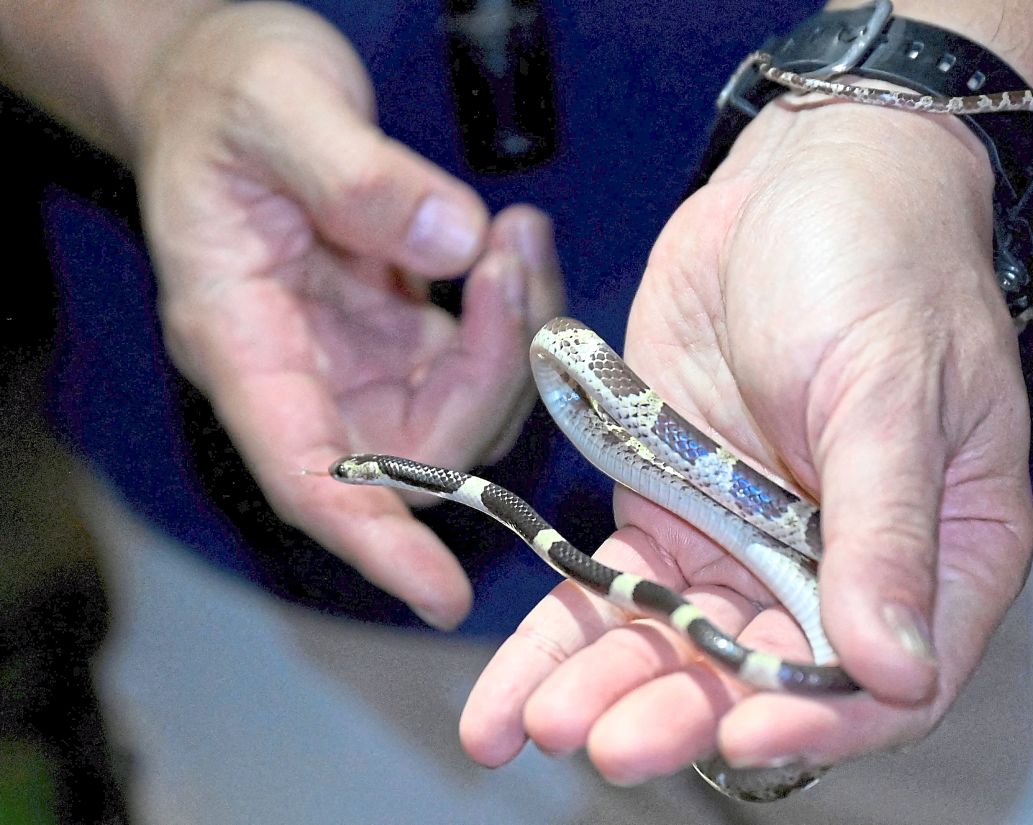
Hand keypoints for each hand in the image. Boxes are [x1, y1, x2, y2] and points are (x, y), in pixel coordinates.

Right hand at [134, 2, 562, 627]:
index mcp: (243, 342)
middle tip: (513, 257)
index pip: (307, 475)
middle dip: (490, 371)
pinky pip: (475, 357)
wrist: (227, 78)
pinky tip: (511, 242)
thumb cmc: (227, 92)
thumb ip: (360, 175)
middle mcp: (304, 370)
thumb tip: (457, 244)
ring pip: (461, 406)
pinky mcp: (396, 328)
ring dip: (512, 336)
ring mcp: (357, 354)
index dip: (373, 541)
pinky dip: (510, 313)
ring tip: (517, 234)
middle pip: (415, 445)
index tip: (439, 594)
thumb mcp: (280, 106)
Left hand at [461, 93, 1032, 781]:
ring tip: (535, 726)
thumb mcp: (894, 390)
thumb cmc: (883, 265)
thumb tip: (894, 668)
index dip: (817, 718)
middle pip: (761, 673)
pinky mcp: (670, 509)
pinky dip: (562, 639)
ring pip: (675, 645)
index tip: (743, 729)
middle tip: (606, 742)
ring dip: (607, 687)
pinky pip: (614, 590)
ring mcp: (746, 542)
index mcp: (936, 554)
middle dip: (681, 711)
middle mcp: (838, 567)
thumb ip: (887, 530)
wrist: (799, 181)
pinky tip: (506, 700)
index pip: (887, 679)